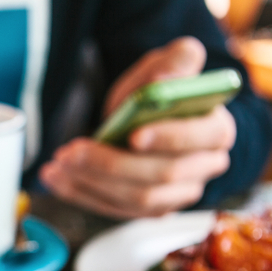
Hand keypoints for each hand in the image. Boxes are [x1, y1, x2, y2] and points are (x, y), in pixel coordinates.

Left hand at [39, 37, 236, 218]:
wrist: (148, 123)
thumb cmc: (159, 95)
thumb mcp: (166, 68)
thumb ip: (176, 60)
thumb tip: (179, 63)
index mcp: (216, 130)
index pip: (201, 137)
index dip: (168, 138)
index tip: (133, 135)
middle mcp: (204, 168)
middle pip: (162, 175)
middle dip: (112, 165)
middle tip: (72, 151)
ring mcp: (178, 194)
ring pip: (136, 198)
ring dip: (91, 183)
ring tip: (58, 165)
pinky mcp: (151, 210)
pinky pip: (115, 209)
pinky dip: (81, 195)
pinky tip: (55, 179)